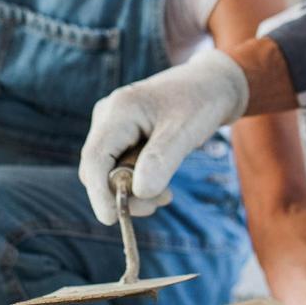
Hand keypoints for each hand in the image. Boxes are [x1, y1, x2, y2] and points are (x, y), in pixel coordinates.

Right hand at [81, 48, 247, 224]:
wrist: (211, 85)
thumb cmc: (200, 103)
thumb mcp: (186, 131)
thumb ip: (162, 160)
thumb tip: (138, 192)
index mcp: (118, 111)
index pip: (94, 159)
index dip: (99, 193)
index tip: (113, 219)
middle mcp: (107, 117)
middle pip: (96, 169)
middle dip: (122, 194)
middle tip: (160, 202)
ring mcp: (112, 126)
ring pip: (108, 172)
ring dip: (133, 190)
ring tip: (167, 194)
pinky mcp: (121, 136)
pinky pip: (119, 167)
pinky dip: (138, 181)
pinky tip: (161, 183)